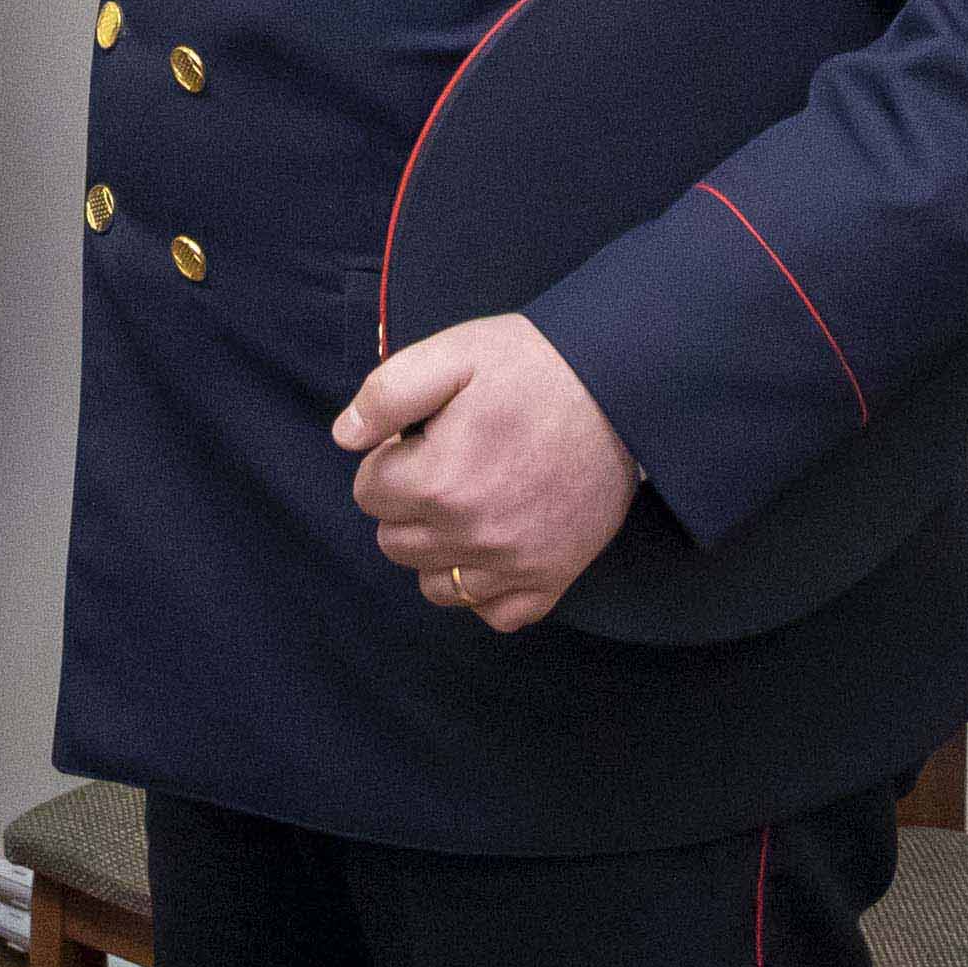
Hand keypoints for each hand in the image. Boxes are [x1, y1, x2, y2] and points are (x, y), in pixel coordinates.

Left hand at [333, 317, 641, 635]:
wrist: (622, 387)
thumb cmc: (534, 366)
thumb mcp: (453, 353)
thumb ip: (386, 394)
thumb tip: (345, 438)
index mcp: (437, 479)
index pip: (368, 493)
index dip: (390, 461)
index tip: (422, 439)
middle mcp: (472, 533)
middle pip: (394, 542)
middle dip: (407, 505)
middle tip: (447, 465)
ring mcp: (514, 562)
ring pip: (434, 585)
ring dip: (438, 550)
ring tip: (468, 505)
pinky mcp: (552, 577)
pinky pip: (495, 613)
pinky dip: (486, 590)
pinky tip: (494, 548)